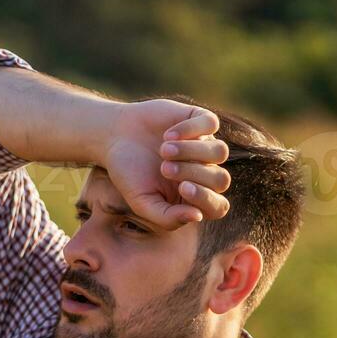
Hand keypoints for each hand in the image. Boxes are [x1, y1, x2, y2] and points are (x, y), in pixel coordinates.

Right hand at [102, 99, 230, 229]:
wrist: (115, 138)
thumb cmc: (129, 174)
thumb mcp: (141, 202)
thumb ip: (167, 218)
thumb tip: (197, 216)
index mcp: (194, 197)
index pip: (218, 206)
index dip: (206, 199)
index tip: (182, 187)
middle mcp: (205, 171)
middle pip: (221, 180)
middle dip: (193, 173)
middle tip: (164, 168)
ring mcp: (206, 144)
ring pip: (220, 152)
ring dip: (191, 151)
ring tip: (164, 150)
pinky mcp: (200, 120)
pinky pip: (210, 124)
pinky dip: (190, 129)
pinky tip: (168, 134)